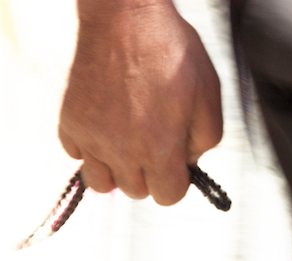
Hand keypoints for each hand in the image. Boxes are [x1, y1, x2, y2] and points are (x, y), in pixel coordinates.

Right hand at [59, 3, 221, 204]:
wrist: (125, 19)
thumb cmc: (170, 53)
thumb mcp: (208, 97)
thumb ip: (204, 141)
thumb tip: (189, 162)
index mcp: (160, 149)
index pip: (168, 197)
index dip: (176, 182)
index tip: (176, 164)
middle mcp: (122, 151)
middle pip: (137, 191)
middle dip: (150, 174)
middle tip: (154, 144)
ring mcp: (92, 138)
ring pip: (102, 184)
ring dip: (118, 171)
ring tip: (127, 145)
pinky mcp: (71, 122)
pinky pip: (77, 155)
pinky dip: (92, 149)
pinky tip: (106, 126)